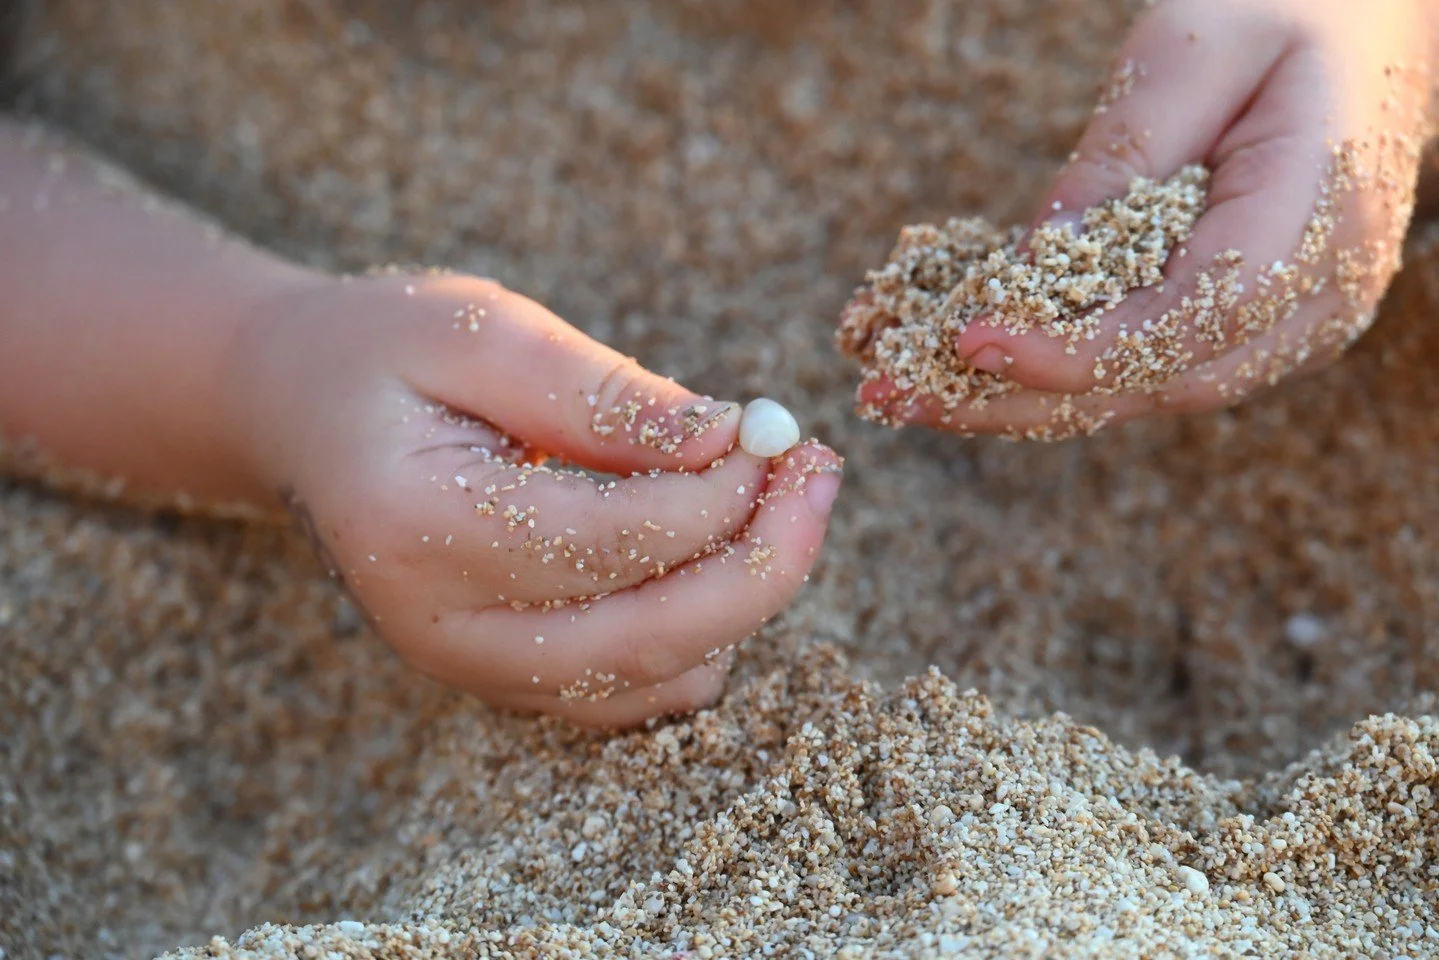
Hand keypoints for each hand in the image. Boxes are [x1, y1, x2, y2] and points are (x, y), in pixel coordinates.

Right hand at [229, 271, 842, 727]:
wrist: (302, 413)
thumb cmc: (387, 352)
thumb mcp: (482, 331)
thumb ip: (599, 395)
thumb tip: (728, 441)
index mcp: (419, 527)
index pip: (609, 543)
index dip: (715, 494)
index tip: (772, 432)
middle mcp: (442, 626)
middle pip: (646, 639)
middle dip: (763, 563)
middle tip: (820, 475)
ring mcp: (474, 666)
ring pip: (654, 679)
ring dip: (741, 597)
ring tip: (778, 495)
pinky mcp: (509, 677)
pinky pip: (638, 690)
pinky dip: (702, 630)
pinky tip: (718, 546)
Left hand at [870, 0, 1436, 437]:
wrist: (1371, 19)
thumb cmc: (1289, 6)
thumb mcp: (1197, 46)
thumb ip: (1123, 156)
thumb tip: (1029, 268)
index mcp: (1321, 219)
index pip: (1193, 318)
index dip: (1077, 349)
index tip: (972, 341)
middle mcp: (1317, 298)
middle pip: (1154, 381)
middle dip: (1016, 397)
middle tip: (896, 393)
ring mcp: (1289, 325)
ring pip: (1141, 391)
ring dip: (1019, 401)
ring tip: (906, 392)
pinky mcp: (1246, 325)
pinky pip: (1145, 367)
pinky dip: (1055, 374)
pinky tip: (970, 370)